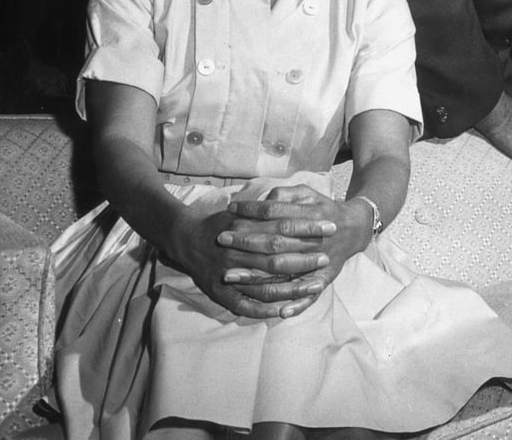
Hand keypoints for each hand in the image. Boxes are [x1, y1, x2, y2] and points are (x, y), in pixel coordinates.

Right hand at [170, 197, 334, 319]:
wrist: (183, 239)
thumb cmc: (217, 223)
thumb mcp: (239, 211)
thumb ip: (262, 209)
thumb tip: (285, 201)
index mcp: (243, 230)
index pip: (281, 229)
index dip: (306, 229)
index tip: (328, 227)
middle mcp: (236, 254)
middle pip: (276, 259)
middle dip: (304, 259)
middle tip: (326, 257)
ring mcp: (228, 277)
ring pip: (265, 286)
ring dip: (293, 288)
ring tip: (316, 285)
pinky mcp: (221, 295)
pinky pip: (246, 306)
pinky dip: (266, 310)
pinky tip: (285, 310)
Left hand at [221, 184, 372, 316]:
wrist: (354, 228)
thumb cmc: (323, 208)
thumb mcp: (308, 193)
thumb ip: (286, 194)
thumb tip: (265, 200)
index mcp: (309, 215)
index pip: (275, 212)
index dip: (251, 211)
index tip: (230, 211)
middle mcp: (312, 239)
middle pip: (274, 242)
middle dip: (246, 242)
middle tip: (221, 240)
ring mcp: (318, 262)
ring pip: (284, 271)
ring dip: (255, 276)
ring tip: (228, 276)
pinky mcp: (324, 279)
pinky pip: (309, 296)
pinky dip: (296, 304)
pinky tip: (278, 312)